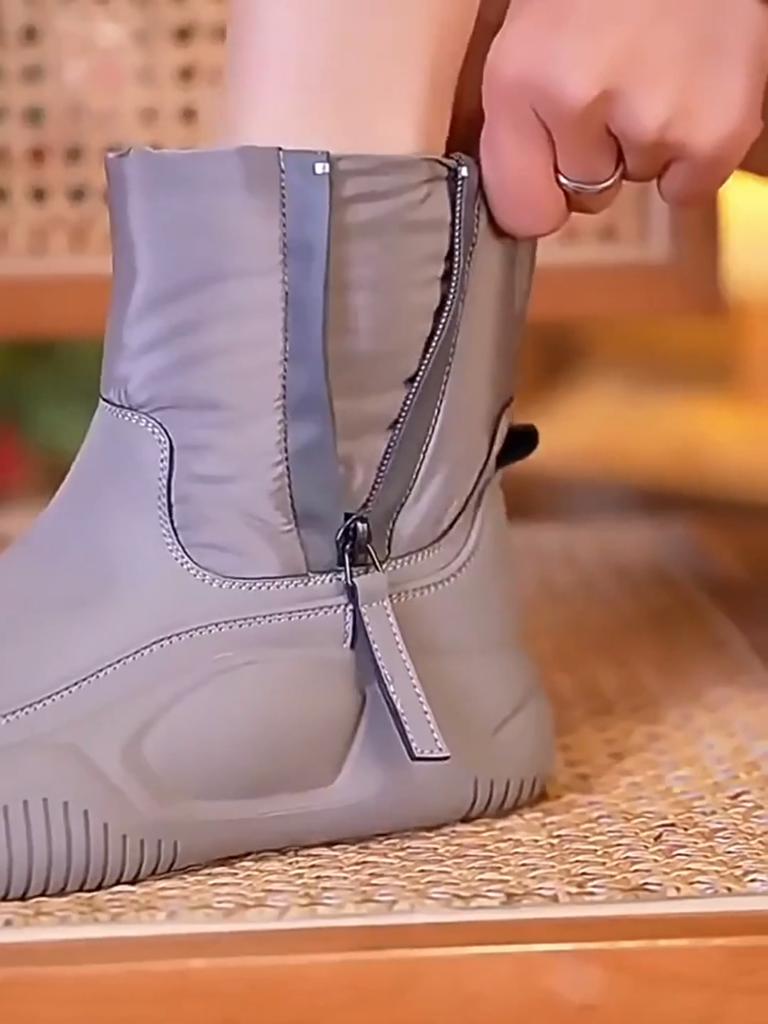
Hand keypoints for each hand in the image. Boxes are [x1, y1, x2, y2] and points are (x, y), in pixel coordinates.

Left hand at [481, 0, 767, 236]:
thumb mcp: (527, 36)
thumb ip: (517, 121)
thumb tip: (528, 203)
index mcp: (518, 77)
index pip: (522, 214)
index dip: (539, 199)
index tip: (549, 177)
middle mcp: (578, 100)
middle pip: (585, 197)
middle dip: (596, 153)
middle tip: (615, 78)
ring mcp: (651, 118)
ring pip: (639, 178)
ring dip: (647, 139)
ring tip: (656, 65)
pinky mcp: (714, 131)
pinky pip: (689, 186)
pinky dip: (693, 152)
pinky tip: (690, 89)